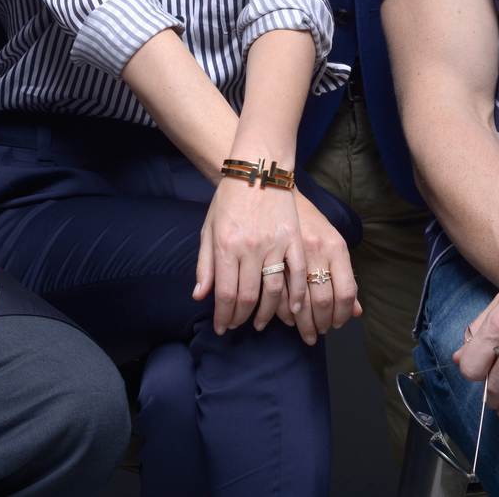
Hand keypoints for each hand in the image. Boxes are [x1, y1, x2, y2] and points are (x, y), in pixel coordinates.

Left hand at [193, 175, 304, 334]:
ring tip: (260, 322)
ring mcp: (275, 243)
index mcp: (227, 245)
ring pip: (274, 290)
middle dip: (241, 317)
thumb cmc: (228, 199)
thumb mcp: (209, 229)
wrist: (256, 170)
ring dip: (268, 313)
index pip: (225, 293)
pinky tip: (293, 309)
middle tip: (237, 325)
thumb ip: (205, 265)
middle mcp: (251, 247)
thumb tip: (200, 296)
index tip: (222, 327)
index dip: (224, 316)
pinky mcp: (294, 239)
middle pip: (248, 296)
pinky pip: (298, 275)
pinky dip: (297, 296)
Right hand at [274, 191, 361, 344]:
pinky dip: (281, 310)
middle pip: (322, 299)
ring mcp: (293, 251)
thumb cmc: (306, 219)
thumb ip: (345, 277)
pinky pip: (279, 291)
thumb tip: (356, 311)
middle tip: (315, 334)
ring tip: (300, 330)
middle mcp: (317, 249)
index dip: (341, 314)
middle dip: (319, 323)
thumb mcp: (332, 242)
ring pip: (299, 299)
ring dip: (300, 322)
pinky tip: (283, 317)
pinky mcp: (270, 254)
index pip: (345, 291)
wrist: (274, 189)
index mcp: (336, 246)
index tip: (335, 325)